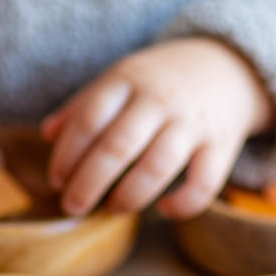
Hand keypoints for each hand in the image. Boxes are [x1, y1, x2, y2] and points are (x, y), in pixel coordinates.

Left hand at [41, 37, 273, 218]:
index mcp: (127, 80)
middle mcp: (159, 99)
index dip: (67, 155)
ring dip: (129, 196)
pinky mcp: (222, 144)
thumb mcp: (119, 80)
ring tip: (112, 209)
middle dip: (89, 183)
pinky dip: (183, 204)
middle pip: (118, 146)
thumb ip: (82, 106)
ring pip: (157, 167)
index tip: (56, 180)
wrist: (229, 66)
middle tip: (73, 206)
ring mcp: (193, 122)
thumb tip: (46, 135)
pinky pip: (204, 183)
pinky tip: (164, 210)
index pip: (89, 119)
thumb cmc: (159, 81)